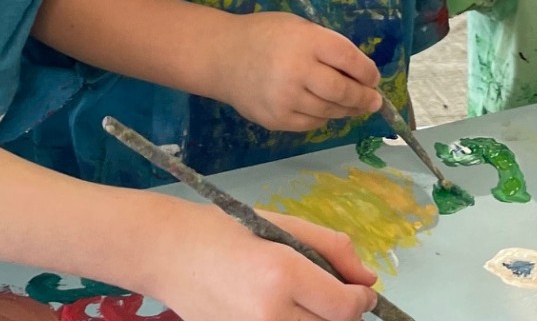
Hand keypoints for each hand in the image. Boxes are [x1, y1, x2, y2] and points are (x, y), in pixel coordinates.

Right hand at [150, 203, 375, 320]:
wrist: (167, 254)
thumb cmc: (224, 230)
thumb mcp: (282, 225)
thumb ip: (331, 248)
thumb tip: (368, 280)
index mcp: (282, 274)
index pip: (344, 307)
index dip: (361, 299)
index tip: (362, 291)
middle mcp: (270, 315)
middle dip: (341, 315)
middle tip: (331, 295)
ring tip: (304, 303)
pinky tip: (281, 312)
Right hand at [216, 11, 381, 130]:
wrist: (222, 56)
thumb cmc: (265, 35)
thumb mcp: (298, 27)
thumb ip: (326, 46)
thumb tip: (359, 72)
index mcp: (306, 41)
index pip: (349, 59)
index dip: (367, 72)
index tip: (374, 78)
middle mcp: (297, 70)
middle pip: (342, 91)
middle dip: (364, 98)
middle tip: (375, 101)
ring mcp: (286, 98)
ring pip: (330, 111)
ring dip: (347, 110)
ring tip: (354, 106)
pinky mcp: (277, 119)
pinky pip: (311, 123)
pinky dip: (323, 117)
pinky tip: (325, 109)